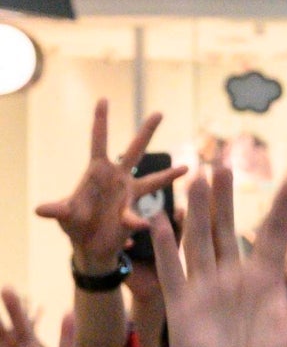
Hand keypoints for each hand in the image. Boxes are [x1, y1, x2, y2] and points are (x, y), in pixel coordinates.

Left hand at [36, 101, 184, 273]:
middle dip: (147, 131)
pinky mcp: (135, 213)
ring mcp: (129, 195)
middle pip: (135, 150)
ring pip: (154, 181)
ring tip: (187, 168)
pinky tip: (143, 225)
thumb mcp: (65, 215)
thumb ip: (57, 210)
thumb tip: (40, 210)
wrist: (89, 246)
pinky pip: (139, 216)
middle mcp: (117, 178)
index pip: (99, 141)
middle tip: (159, 112)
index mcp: (97, 171)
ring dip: (170, 175)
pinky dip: (139, 222)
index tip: (104, 99)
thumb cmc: (75, 226)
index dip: (101, 121)